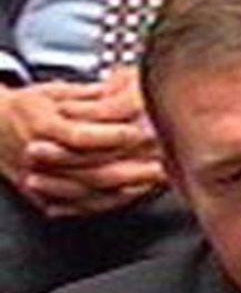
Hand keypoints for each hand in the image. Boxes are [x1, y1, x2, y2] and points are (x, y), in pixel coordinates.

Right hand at [0, 71, 162, 217]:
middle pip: (92, 172)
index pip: (80, 137)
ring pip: (90, 193)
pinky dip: (107, 203)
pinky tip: (131, 196)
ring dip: (127, 190)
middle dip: (133, 171)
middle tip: (164, 165)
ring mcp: (39, 180)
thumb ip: (89, 95)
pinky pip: (79, 207)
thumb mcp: (54, 92)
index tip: (140, 132)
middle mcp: (38, 157)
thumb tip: (124, 85)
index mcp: (40, 125)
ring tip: (157, 183)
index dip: (112, 137)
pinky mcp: (41, 197)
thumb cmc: (25, 108)